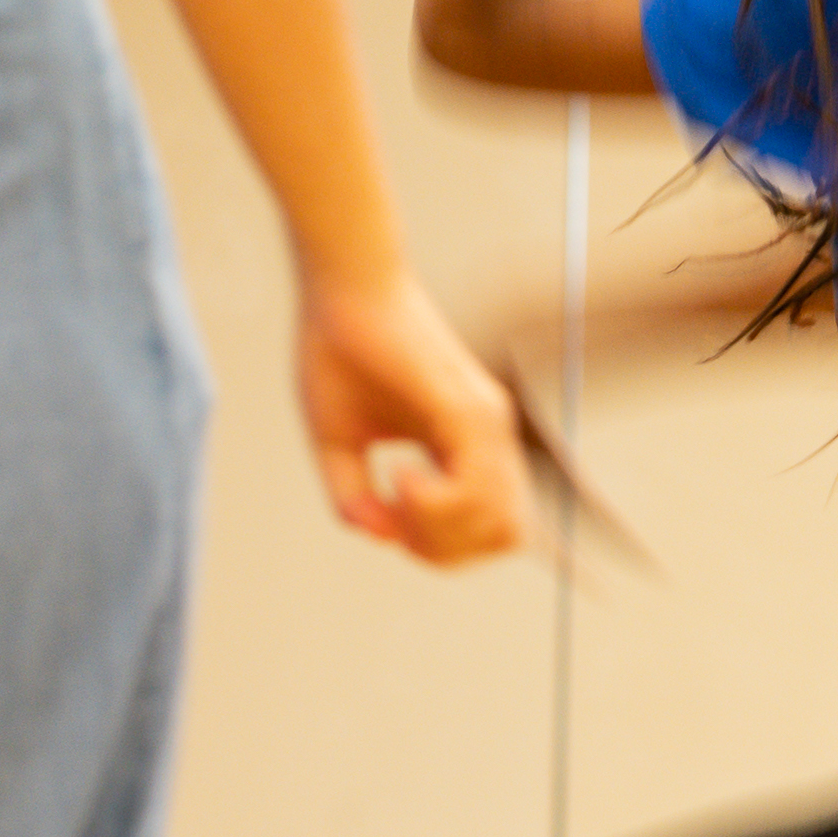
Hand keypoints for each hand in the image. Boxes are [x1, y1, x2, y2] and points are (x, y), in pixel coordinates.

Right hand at [295, 274, 531, 567]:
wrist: (342, 287)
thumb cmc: (337, 354)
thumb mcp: (336, 444)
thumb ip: (354, 497)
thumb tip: (379, 536)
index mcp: (465, 448)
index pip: (485, 531)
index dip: (436, 548)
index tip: (385, 520)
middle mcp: (489, 438)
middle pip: (501, 537)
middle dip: (443, 549)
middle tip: (391, 510)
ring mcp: (487, 423)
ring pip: (499, 522)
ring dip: (440, 527)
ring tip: (394, 487)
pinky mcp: (470, 407)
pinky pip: (477, 486)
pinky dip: (437, 502)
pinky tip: (400, 473)